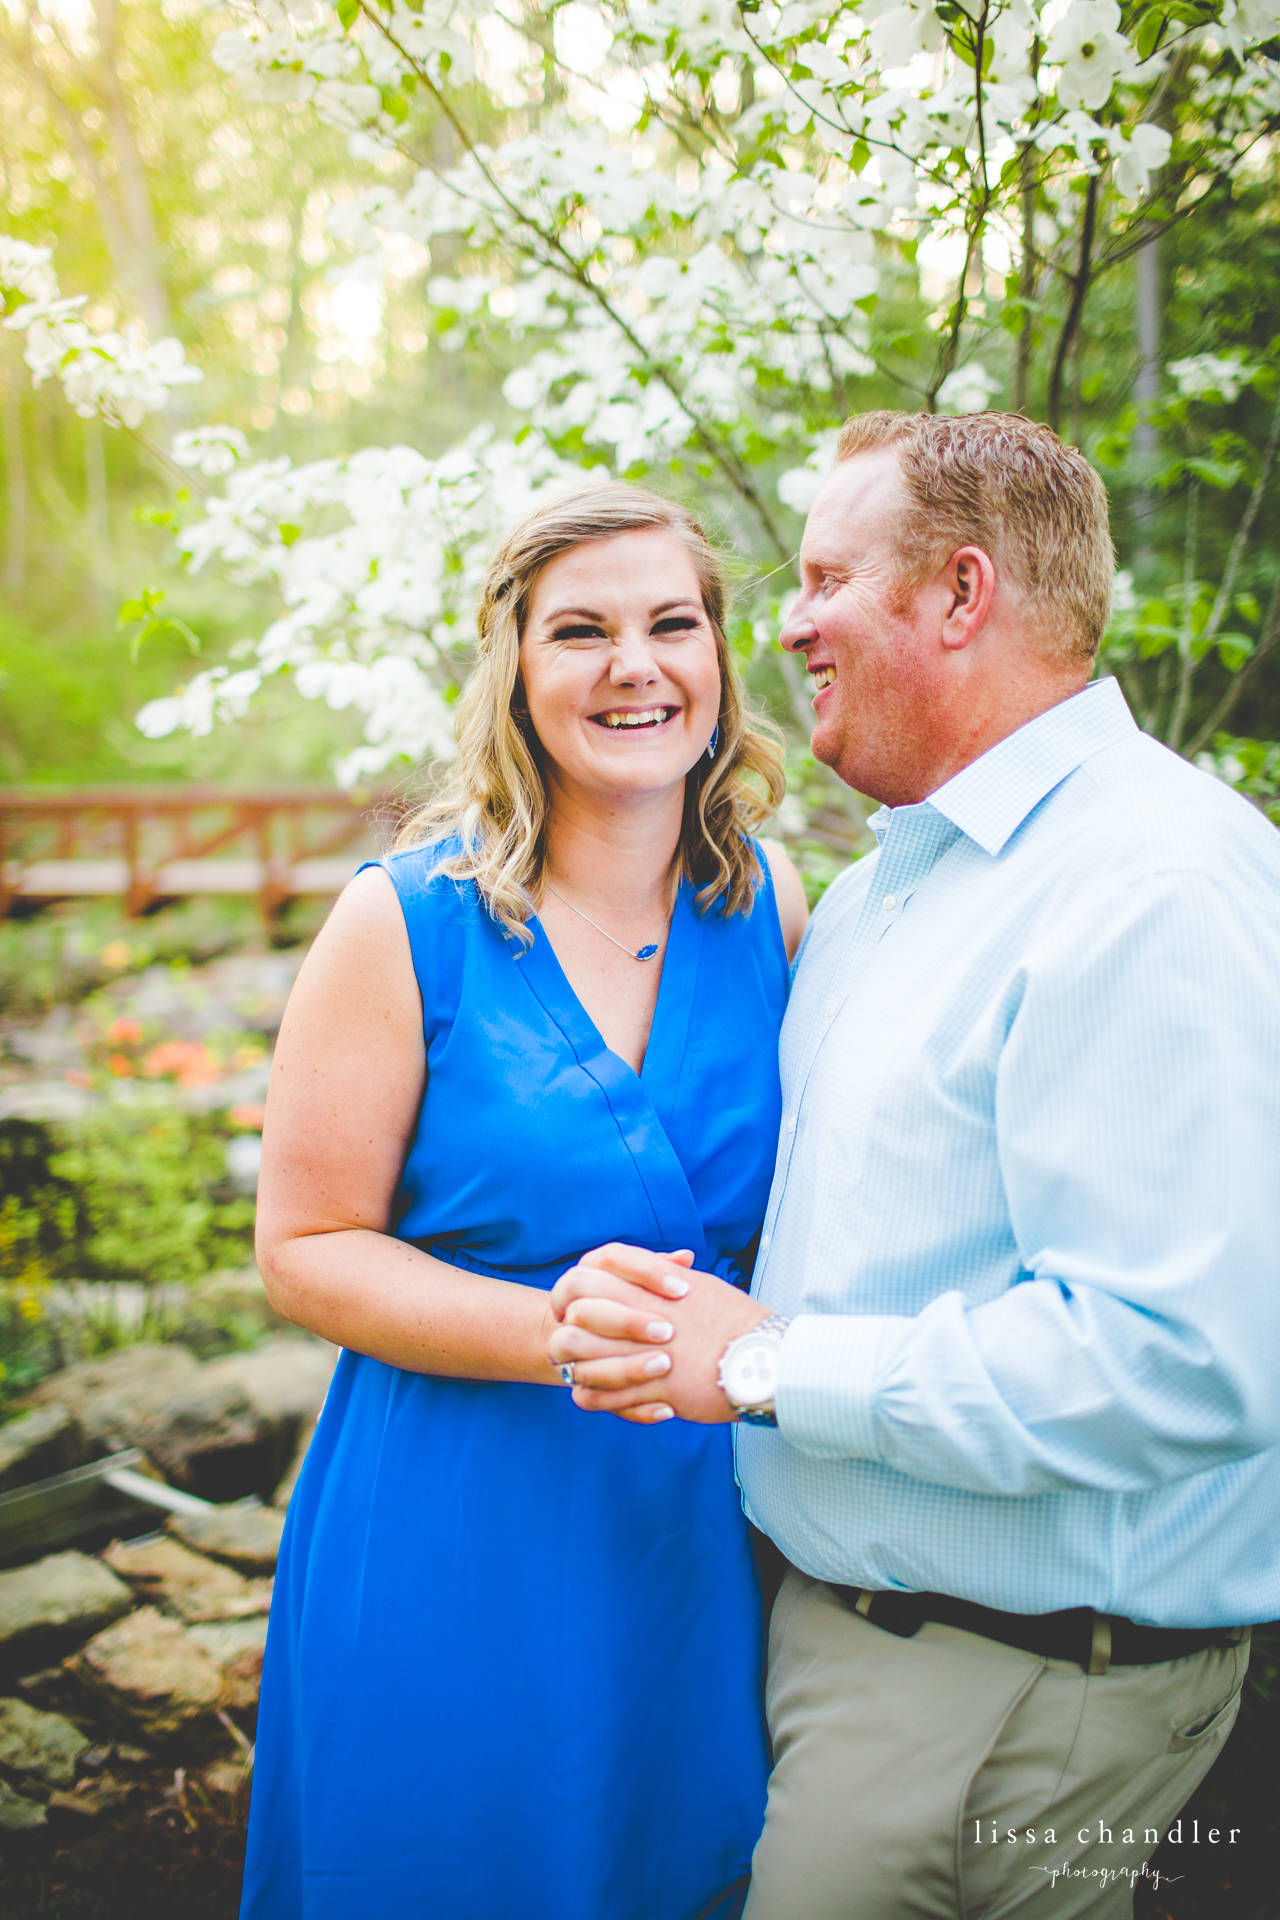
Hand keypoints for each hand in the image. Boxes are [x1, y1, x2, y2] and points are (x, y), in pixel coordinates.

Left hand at [548, 1243, 770, 1424]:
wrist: (766, 1360)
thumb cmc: (738, 1323)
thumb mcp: (701, 1287)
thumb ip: (668, 1276)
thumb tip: (659, 1266)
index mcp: (650, 1289)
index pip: (588, 1278)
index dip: (574, 1292)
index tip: (578, 1305)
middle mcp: (642, 1319)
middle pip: (578, 1317)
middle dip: (568, 1327)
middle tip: (571, 1338)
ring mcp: (645, 1356)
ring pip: (583, 1360)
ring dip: (577, 1365)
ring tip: (578, 1369)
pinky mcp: (653, 1391)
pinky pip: (601, 1398)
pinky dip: (591, 1397)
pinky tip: (592, 1395)